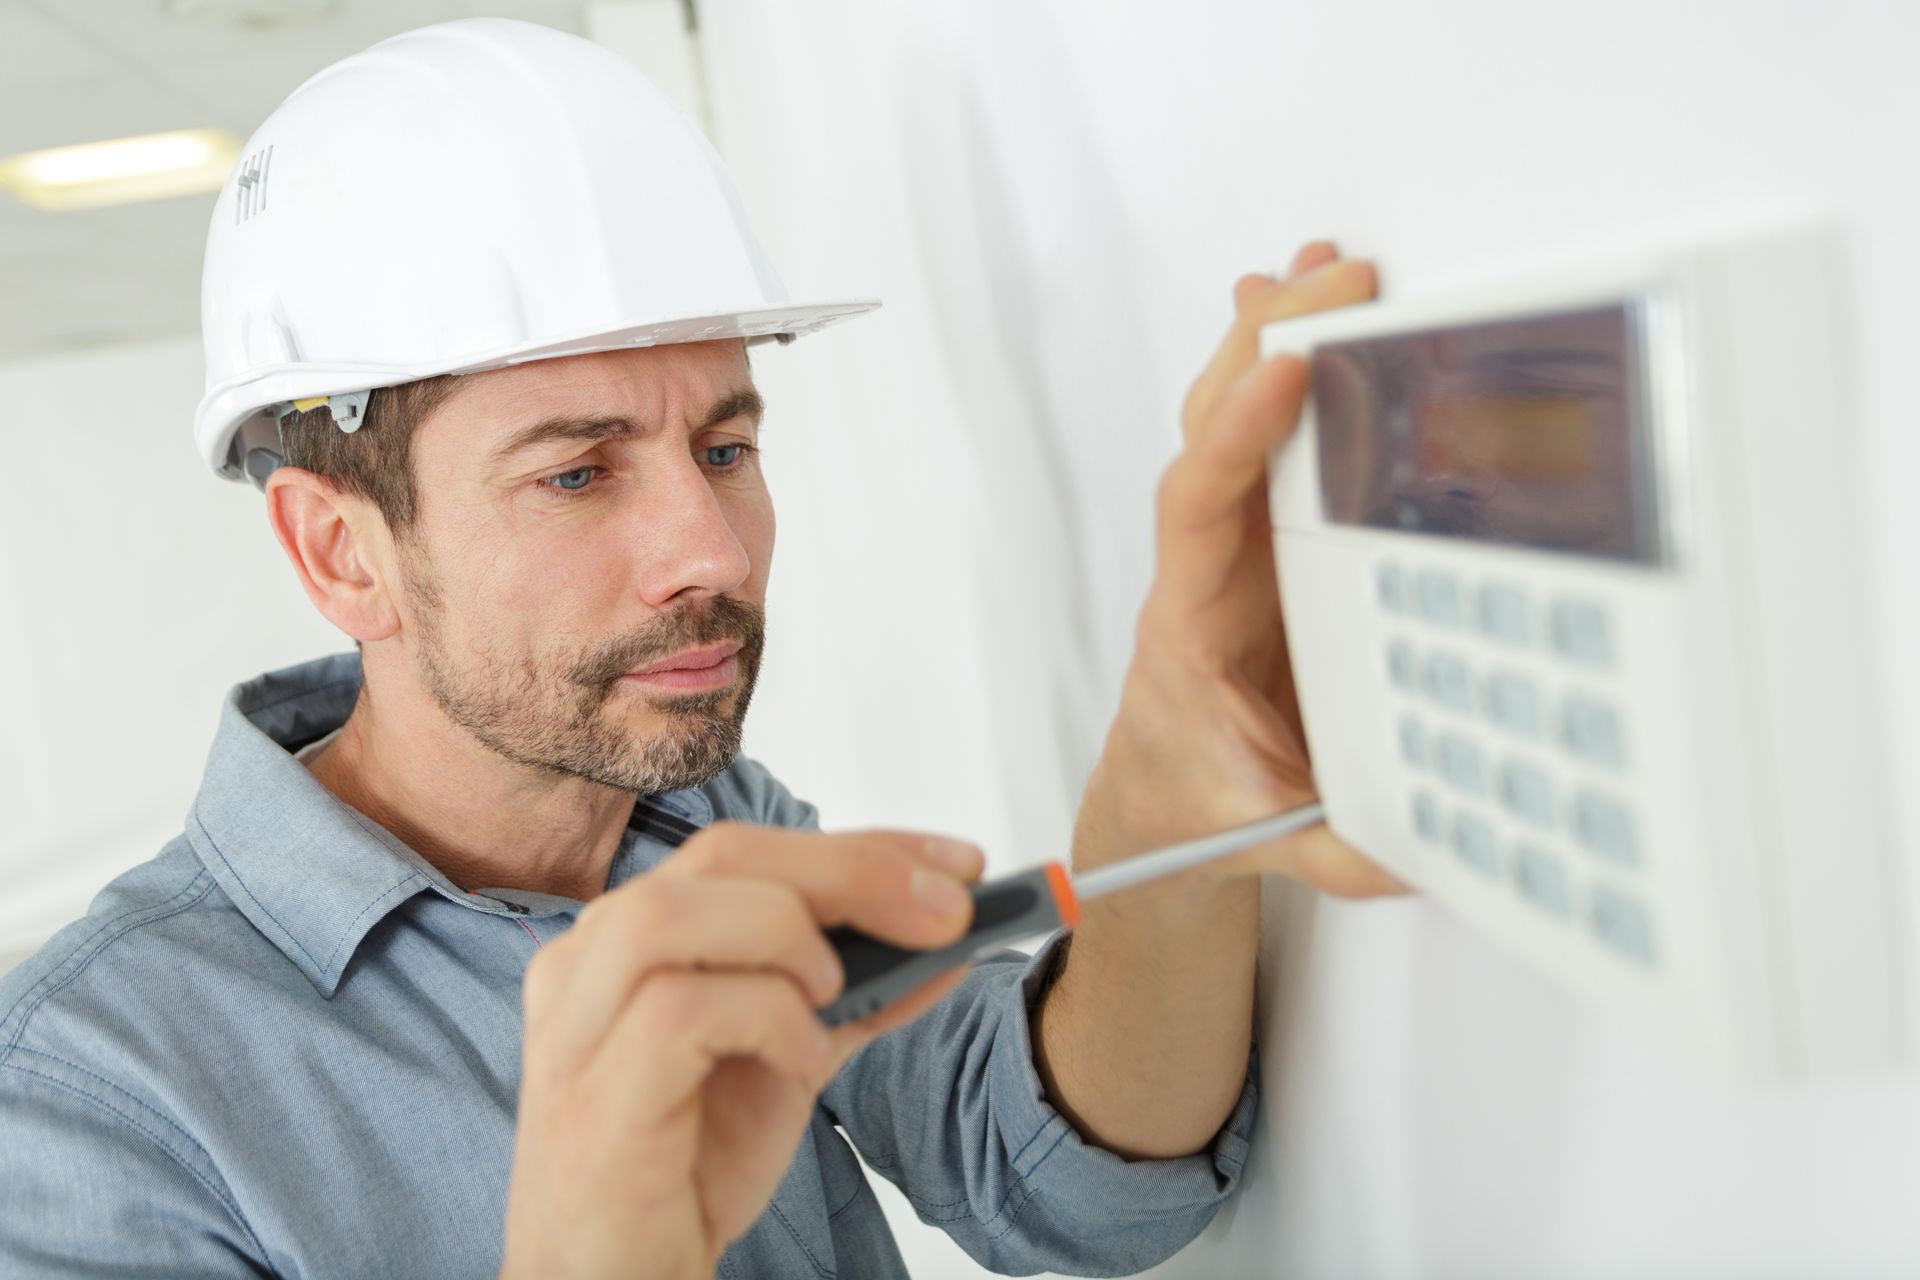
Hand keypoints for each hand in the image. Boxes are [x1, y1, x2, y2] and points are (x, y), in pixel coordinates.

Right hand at [498, 822, 983, 1279]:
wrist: (621, 1276)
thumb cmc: (684, 1165)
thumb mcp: (790, 1057)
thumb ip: (858, 995)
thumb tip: (950, 940)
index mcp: (633, 937)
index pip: (748, 849)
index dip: (863, 846)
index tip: (959, 865)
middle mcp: (589, 960)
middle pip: (721, 855)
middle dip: (854, 870)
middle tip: (951, 911)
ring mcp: (578, 1024)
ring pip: (678, 910)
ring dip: (789, 935)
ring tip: (838, 994)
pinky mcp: (593, 1092)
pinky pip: (682, 1008)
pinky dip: (768, 1019)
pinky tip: (801, 1061)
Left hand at [1080, 241, 1407, 898]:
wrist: (1166, 799)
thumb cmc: (1199, 802)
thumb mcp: (1263, 840)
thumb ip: (1332, 850)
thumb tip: (1408, 852)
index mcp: (1192, 623)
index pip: (1199, 511)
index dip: (1236, 439)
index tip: (1281, 375)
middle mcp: (1209, 567)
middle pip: (1214, 432)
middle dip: (1266, 346)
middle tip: (1336, 282)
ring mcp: (1242, 548)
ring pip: (1242, 421)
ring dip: (1277, 337)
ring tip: (1330, 270)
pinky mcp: (1279, 545)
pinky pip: (1279, 444)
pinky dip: (1294, 373)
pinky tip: (1317, 319)